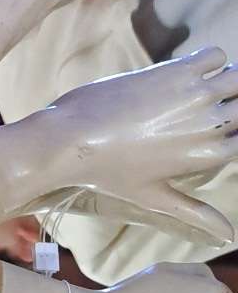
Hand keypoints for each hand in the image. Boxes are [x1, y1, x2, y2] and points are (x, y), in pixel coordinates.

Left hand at [0, 48, 237, 240]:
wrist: (71, 139)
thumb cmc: (109, 173)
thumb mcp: (155, 197)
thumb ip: (197, 214)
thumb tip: (230, 237)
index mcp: (210, 155)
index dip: (234, 132)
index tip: (223, 127)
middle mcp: (210, 124)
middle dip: (236, 106)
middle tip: (209, 108)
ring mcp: (195, 95)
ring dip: (230, 81)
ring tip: (209, 88)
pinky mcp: (175, 71)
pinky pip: (215, 55)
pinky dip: (213, 60)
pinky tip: (194, 71)